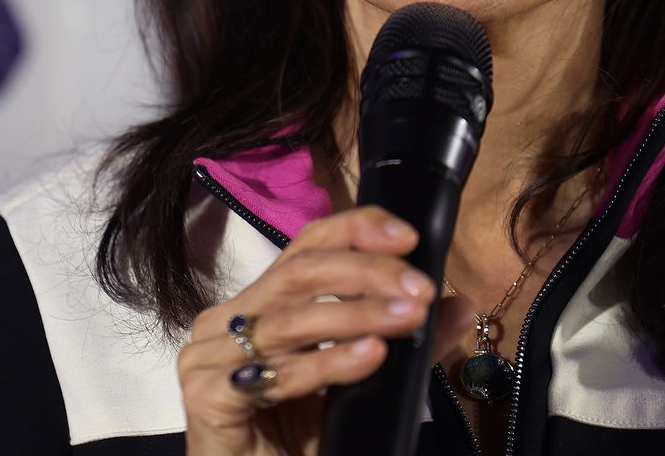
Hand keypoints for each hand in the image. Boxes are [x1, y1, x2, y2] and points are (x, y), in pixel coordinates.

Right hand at [176, 205, 458, 455]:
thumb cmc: (298, 443)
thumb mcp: (359, 384)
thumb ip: (402, 342)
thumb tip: (460, 306)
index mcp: (260, 305)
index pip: (306, 246)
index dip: (356, 230)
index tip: (409, 237)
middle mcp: (227, 320)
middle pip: (299, 271)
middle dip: (367, 273)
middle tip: (419, 290)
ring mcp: (209, 356)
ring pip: (292, 318)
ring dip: (358, 314)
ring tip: (408, 319)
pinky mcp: (204, 395)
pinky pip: (278, 372)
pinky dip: (329, 362)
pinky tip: (370, 357)